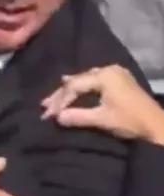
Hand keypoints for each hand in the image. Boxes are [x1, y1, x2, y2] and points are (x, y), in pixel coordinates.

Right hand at [41, 64, 163, 145]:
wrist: (158, 126)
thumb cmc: (131, 121)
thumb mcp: (102, 120)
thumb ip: (77, 117)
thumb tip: (56, 117)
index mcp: (105, 76)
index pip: (74, 86)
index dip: (59, 101)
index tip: (47, 114)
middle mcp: (109, 69)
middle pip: (78, 81)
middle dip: (61, 96)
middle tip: (44, 107)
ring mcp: (116, 73)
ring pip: (85, 80)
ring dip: (70, 92)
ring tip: (53, 101)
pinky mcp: (120, 79)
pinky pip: (94, 81)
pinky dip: (82, 89)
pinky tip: (73, 93)